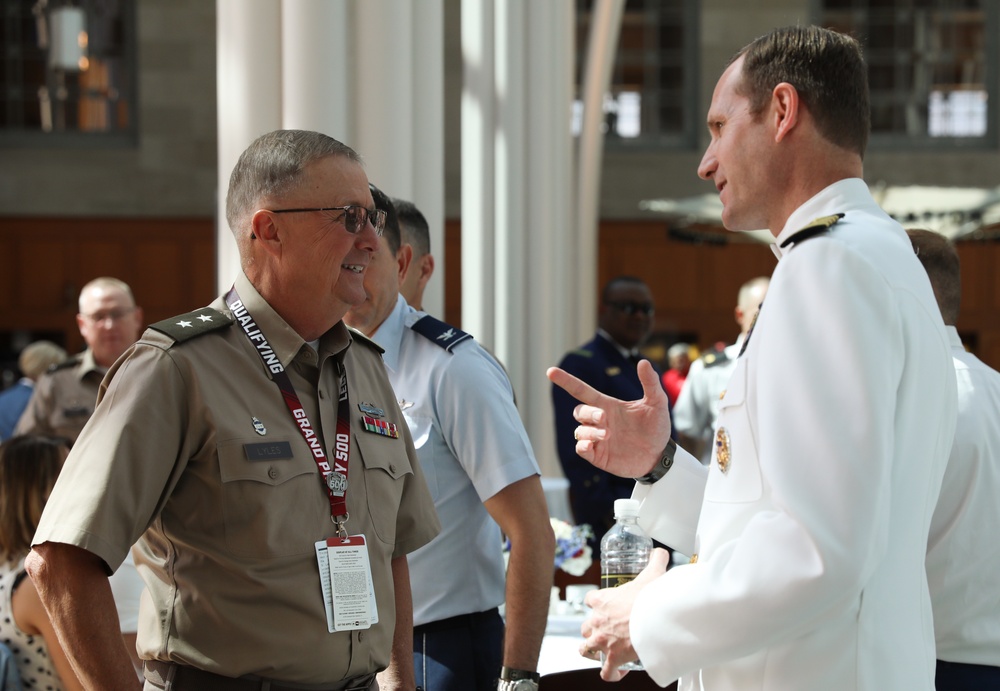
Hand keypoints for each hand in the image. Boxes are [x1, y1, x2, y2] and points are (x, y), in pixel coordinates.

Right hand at [547, 360, 671, 477]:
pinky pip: (581, 448)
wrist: (661, 456)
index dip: (566, 381)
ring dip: (590, 431)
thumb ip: (650, 382)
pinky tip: (592, 444)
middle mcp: (600, 421)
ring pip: (579, 430)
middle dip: (588, 413)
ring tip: (607, 435)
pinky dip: (583, 445)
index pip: (582, 390)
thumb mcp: (657, 402)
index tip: (551, 371)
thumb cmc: (657, 428)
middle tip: (604, 418)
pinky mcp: (599, 455)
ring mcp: (598, 439)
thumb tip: (643, 362)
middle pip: (579, 411)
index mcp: (608, 405)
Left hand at [579, 548, 670, 680]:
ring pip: (585, 648)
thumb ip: (654, 561)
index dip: (595, 603)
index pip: (589, 599)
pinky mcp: (612, 658)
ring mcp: (602, 641)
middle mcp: (597, 621)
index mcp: (602, 601)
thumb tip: (660, 552)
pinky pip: (606, 672)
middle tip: (605, 631)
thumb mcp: (651, 575)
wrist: (653, 620)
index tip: (602, 605)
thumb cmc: (649, 598)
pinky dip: (610, 674)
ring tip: (602, 652)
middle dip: (592, 629)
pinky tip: (617, 673)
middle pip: (585, 626)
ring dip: (592, 651)